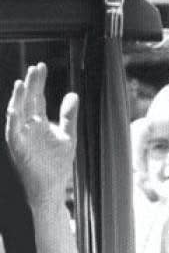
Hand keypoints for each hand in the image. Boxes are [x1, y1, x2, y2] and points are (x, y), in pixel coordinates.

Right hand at [4, 63, 78, 204]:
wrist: (51, 186)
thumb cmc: (57, 163)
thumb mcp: (67, 134)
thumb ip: (68, 115)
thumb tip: (72, 93)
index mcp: (38, 122)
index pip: (37, 97)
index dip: (39, 82)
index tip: (41, 65)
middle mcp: (27, 126)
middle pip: (28, 101)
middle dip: (31, 84)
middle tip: (35, 67)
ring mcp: (21, 136)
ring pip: (17, 112)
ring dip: (19, 98)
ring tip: (22, 82)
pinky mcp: (17, 147)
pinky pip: (13, 130)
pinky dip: (13, 118)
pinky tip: (16, 106)